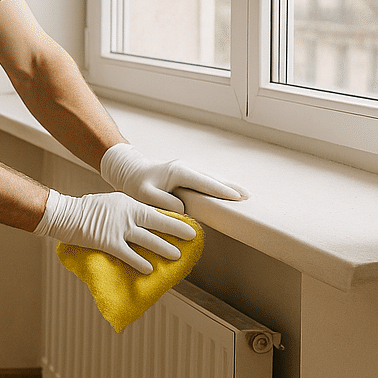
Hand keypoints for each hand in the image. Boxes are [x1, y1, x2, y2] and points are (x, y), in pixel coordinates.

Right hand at [32, 190, 195, 273]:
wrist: (66, 213)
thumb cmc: (86, 209)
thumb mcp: (112, 203)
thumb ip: (128, 210)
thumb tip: (143, 221)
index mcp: (129, 203)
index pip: (155, 209)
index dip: (172, 217)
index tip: (185, 222)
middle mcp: (127, 214)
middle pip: (158, 222)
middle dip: (177, 230)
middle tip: (192, 237)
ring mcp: (118, 228)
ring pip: (148, 239)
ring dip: (164, 248)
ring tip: (176, 255)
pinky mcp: (108, 242)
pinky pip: (128, 254)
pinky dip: (139, 262)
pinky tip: (149, 269)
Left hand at [99, 143, 247, 212]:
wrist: (129, 170)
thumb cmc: (136, 184)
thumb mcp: (145, 195)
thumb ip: (164, 202)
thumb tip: (184, 209)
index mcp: (179, 173)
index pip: (205, 183)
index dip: (222, 191)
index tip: (237, 197)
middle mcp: (185, 168)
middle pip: (213, 178)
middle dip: (230, 187)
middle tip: (248, 196)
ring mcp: (186, 169)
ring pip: (211, 177)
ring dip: (226, 185)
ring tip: (243, 194)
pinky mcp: (185, 174)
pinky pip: (205, 179)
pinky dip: (217, 185)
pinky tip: (226, 191)